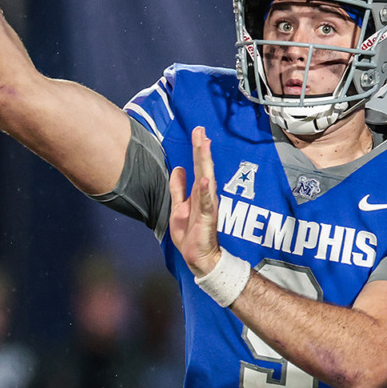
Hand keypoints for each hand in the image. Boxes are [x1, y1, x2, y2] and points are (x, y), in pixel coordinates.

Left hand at [168, 126, 222, 276]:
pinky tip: (206, 179)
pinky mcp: (208, 217)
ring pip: (206, 179)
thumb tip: (178, 168)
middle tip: (201, 130)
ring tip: (204, 145)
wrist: (199, 257)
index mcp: (198, 192)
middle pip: (203, 167)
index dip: (197, 150)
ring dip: (205, 162)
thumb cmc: (190, 234)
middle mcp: (205, 195)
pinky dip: (206, 190)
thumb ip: (178, 188)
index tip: (198, 133)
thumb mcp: (178, 206)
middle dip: (201, 148)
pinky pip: (207, 202)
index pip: (198, 167)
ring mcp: (208, 205)